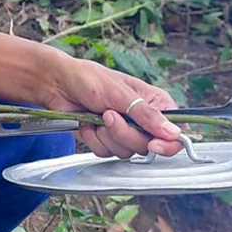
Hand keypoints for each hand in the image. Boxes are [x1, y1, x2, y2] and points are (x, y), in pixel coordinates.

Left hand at [41, 57, 182, 159]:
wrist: (58, 85)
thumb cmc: (89, 79)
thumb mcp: (121, 94)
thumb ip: (147, 115)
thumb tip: (173, 133)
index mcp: (155, 103)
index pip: (174, 132)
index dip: (167, 144)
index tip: (153, 144)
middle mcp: (143, 120)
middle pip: (147, 146)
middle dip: (124, 134)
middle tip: (109, 115)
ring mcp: (125, 131)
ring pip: (126, 152)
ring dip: (107, 136)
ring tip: (97, 115)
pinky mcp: (107, 140)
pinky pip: (106, 153)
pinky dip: (94, 140)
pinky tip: (88, 124)